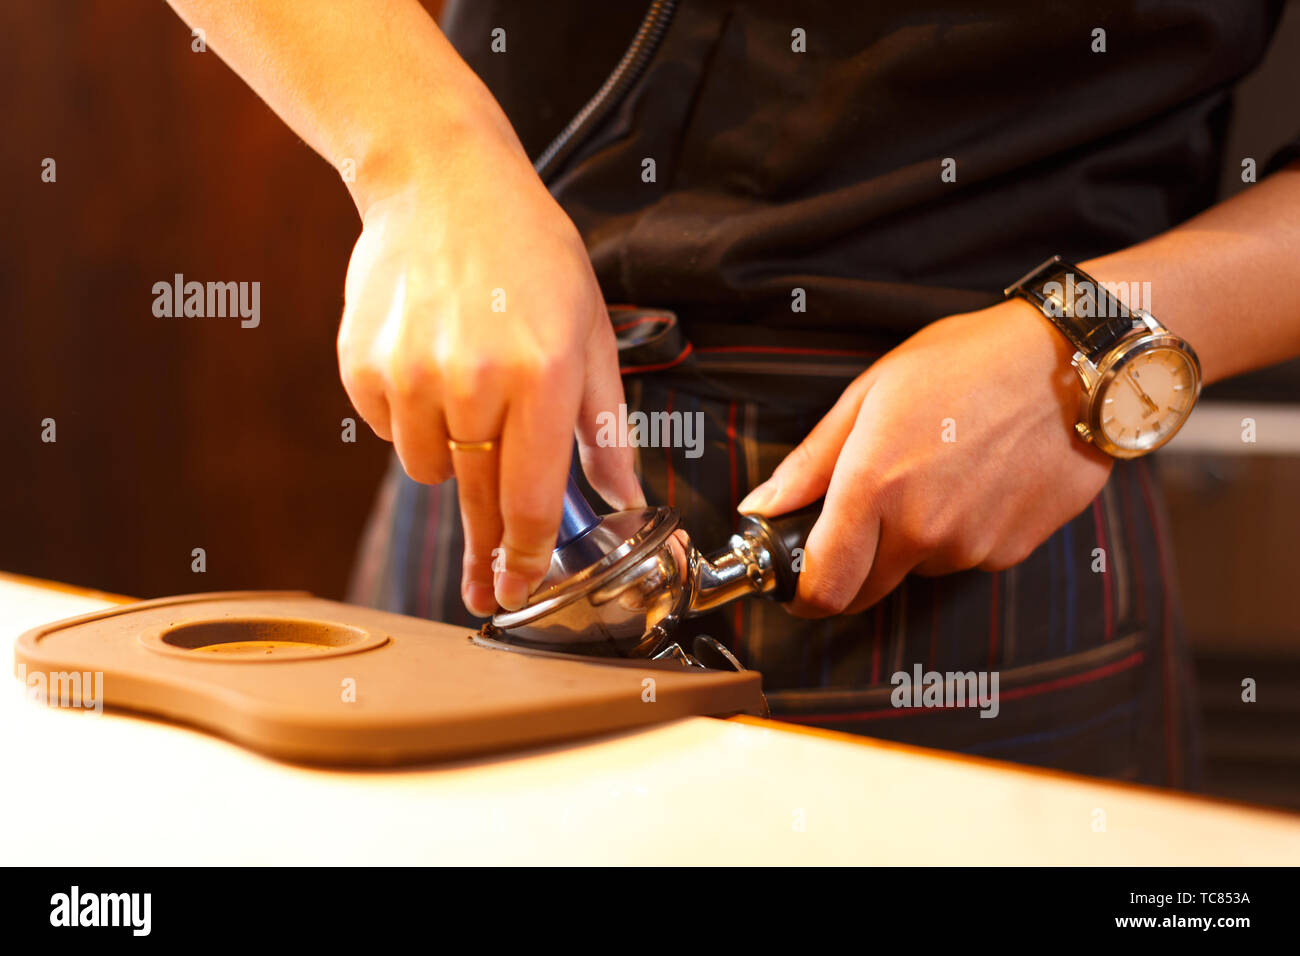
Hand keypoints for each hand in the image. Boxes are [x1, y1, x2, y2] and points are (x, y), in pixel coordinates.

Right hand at [337, 129, 641, 616]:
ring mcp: (410, 375)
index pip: (531, 499)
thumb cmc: (529, 254)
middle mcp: (474, 381)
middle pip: (478, 499)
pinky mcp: (363, 368)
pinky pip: (386, 433)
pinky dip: (409, 418)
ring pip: (430, 469)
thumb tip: (620, 496)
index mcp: (542, 376)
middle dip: (485, 546)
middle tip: (482, 585)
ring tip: (467, 391)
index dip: (523, 558)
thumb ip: (607, 425)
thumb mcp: (591, 331)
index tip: (516, 593)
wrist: (442, 184)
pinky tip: (429, 365)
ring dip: (452, 454)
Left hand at [737, 300, 1112, 615]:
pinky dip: (960, 531)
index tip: (794, 583)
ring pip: (919, 568)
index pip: (824, 588)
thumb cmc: (966, 362)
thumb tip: (762, 506)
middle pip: (865, 591)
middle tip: (862, 516)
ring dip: (913, 540)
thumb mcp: (872, 393)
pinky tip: (977, 479)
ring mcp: (972, 546)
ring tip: (937, 470)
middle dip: (852, 568)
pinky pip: (966, 557)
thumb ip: (811, 461)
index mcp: (874, 487)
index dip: (801, 595)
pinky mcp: (1013, 550)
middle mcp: (922, 529)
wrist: (1072, 363)